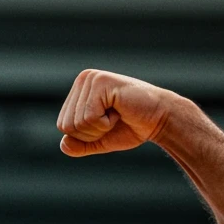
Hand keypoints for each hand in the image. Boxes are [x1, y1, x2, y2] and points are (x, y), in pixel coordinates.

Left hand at [56, 69, 179, 156]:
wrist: (159, 119)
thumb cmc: (131, 127)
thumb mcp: (99, 140)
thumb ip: (80, 144)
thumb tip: (63, 145)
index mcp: (78, 91)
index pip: (63, 125)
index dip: (85, 136)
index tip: (106, 124)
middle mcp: (83, 80)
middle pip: (67, 125)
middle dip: (91, 133)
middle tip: (113, 120)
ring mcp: (91, 78)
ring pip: (78, 123)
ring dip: (100, 128)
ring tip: (117, 114)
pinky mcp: (101, 82)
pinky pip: (89, 117)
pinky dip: (106, 123)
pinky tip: (120, 110)